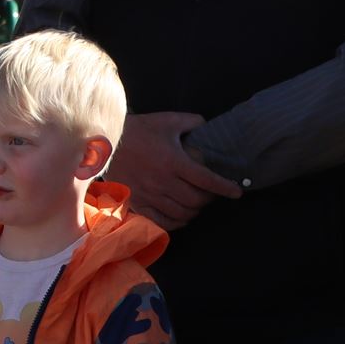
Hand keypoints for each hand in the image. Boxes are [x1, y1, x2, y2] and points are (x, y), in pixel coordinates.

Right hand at [108, 111, 243, 229]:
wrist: (107, 142)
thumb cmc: (139, 130)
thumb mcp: (167, 121)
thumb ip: (191, 122)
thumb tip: (207, 125)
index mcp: (173, 161)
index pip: (206, 179)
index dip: (224, 187)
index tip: (237, 192)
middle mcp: (163, 181)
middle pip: (196, 200)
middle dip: (210, 199)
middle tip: (212, 194)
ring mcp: (150, 195)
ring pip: (182, 213)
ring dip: (195, 211)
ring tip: (198, 204)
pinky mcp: (138, 203)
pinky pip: (162, 222)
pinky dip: (177, 222)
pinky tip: (182, 215)